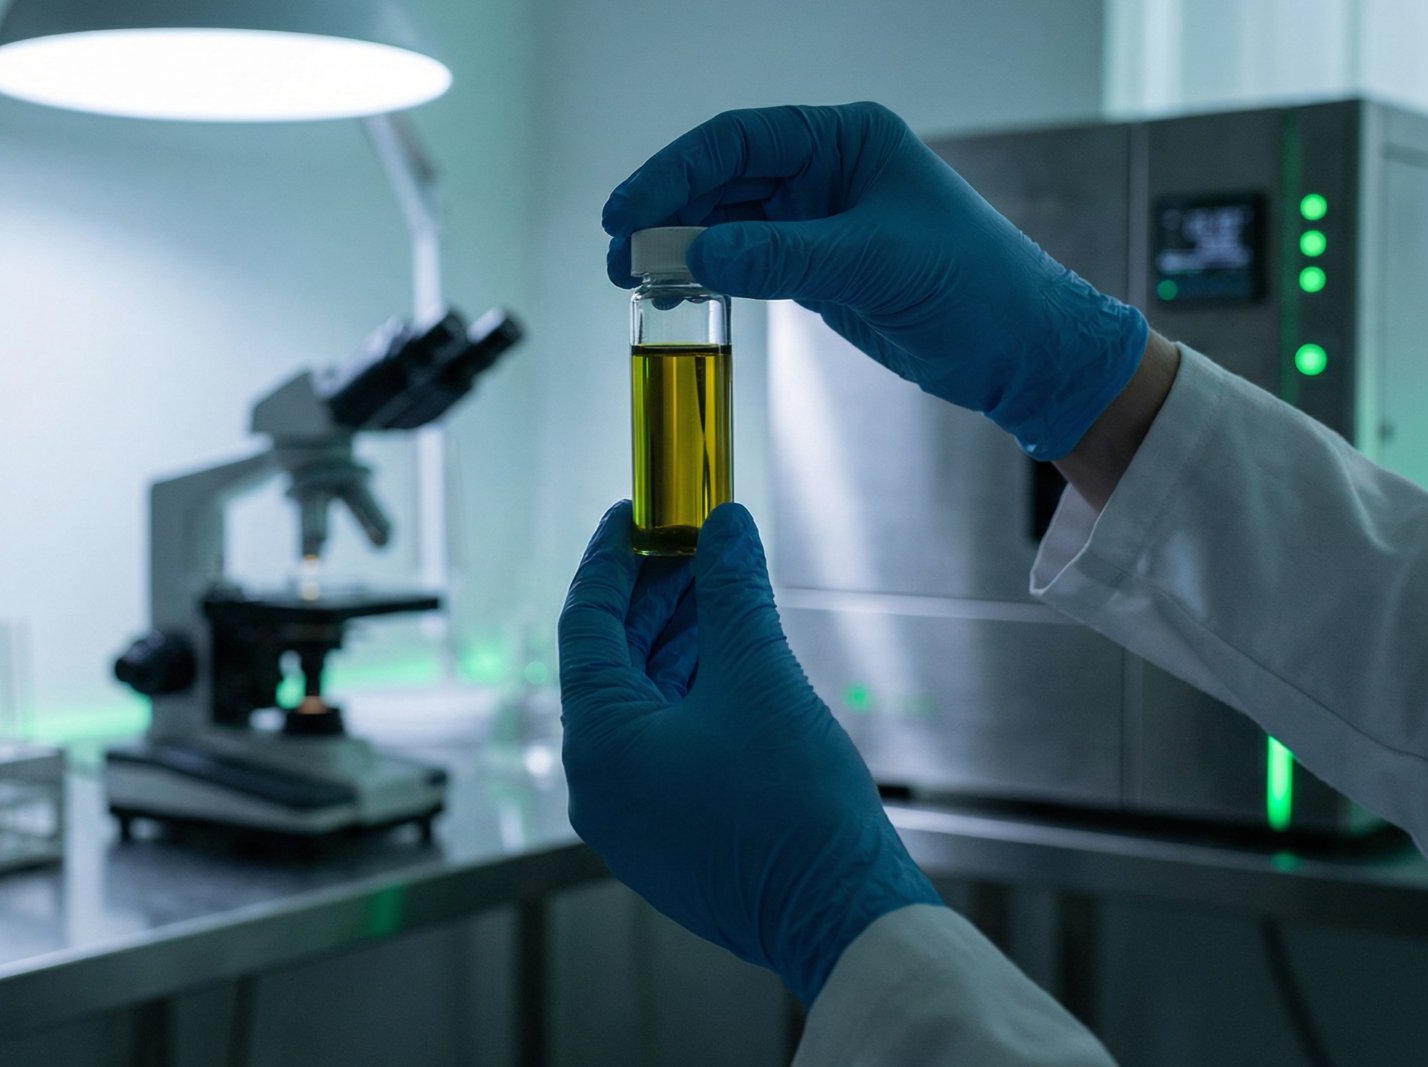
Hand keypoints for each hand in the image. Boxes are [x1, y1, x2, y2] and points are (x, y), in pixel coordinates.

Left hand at [558, 501, 938, 1001]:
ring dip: (677, 643)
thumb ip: (732, 592)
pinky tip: (731, 655)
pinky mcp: (668, 836)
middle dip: (653, 596)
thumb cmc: (795, 809)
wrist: (841, 915)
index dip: (610, 558)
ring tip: (721, 588)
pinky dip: (689, 693)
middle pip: (611, 664)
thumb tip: (725, 526)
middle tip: (692, 542)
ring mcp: (631, 817)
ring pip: (641, 705)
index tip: (633, 512)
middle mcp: (598, 785)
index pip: (586, 624)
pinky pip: (662, 744)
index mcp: (599, 744)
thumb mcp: (759, 677)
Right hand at [603, 103, 1147, 460]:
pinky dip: (706, 278)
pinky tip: (675, 296)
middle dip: (665, 215)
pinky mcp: (814, 268)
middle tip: (619, 259)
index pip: (738, 141)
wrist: (1021, 349)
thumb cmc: (975, 286)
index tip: (626, 211)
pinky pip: (743, 263)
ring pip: (724, 224)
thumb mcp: (874, 264)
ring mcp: (817, 220)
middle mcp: (826, 170)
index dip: (673, 172)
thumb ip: (782, 258)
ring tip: (633, 283)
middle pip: (720, 180)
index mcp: (845, 139)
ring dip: (678, 250)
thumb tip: (693, 256)